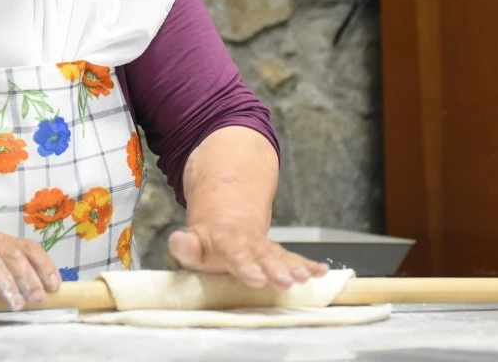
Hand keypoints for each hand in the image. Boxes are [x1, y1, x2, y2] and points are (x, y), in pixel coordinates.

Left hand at [168, 221, 329, 288]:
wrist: (230, 217)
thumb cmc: (210, 240)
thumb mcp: (193, 240)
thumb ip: (186, 246)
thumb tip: (176, 240)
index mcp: (227, 241)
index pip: (236, 254)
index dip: (246, 266)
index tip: (256, 278)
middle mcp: (250, 244)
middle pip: (264, 256)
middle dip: (275, 268)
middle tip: (286, 280)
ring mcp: (266, 248)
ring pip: (281, 256)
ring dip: (295, 266)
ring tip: (306, 277)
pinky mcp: (278, 254)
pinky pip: (294, 258)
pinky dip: (308, 265)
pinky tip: (321, 272)